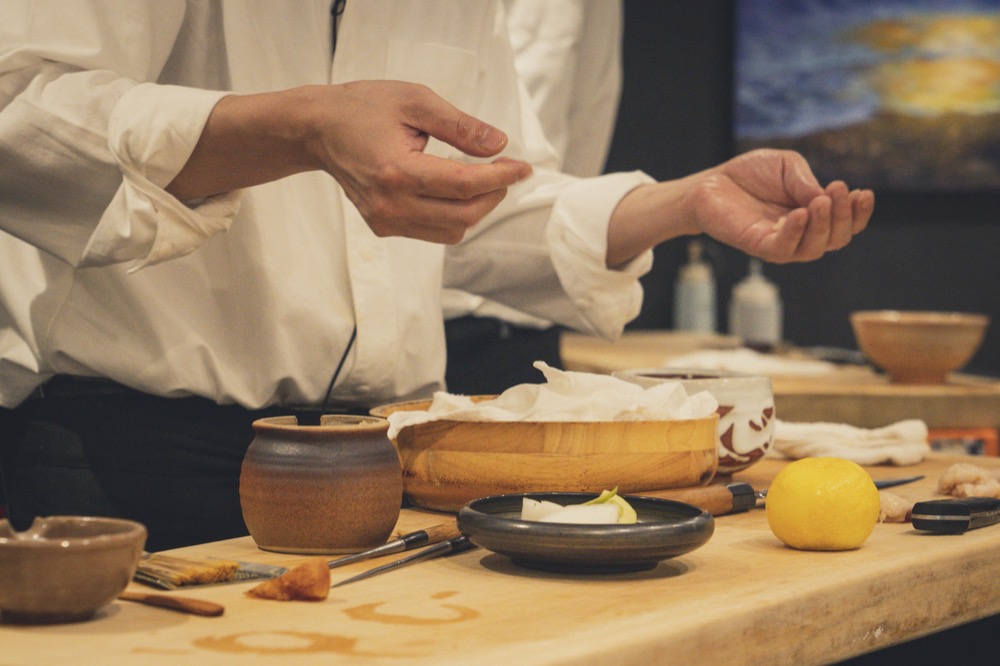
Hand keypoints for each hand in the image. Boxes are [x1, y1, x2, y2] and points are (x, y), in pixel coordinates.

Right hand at [305, 81, 532, 242]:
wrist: (319, 130)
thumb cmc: (364, 108)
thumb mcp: (415, 101)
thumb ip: (460, 125)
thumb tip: (499, 145)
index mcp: (397, 171)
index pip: (464, 185)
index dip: (501, 177)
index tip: (523, 167)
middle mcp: (390, 205)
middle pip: (464, 216)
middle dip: (494, 195)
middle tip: (506, 171)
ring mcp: (385, 221)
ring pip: (452, 230)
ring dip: (476, 208)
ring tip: (482, 179)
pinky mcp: (384, 227)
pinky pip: (433, 232)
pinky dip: (454, 215)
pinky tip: (453, 189)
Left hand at [686, 149, 872, 262]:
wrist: (712, 181)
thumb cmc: (751, 174)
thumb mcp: (786, 166)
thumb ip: (805, 181)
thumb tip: (825, 199)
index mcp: (814, 215)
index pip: (845, 225)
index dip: (858, 214)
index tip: (862, 194)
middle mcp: (800, 234)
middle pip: (835, 240)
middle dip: (843, 217)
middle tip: (838, 189)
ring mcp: (779, 242)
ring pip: (813, 248)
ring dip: (823, 226)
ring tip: (821, 201)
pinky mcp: (757, 245)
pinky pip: (782, 249)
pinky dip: (795, 233)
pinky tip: (800, 214)